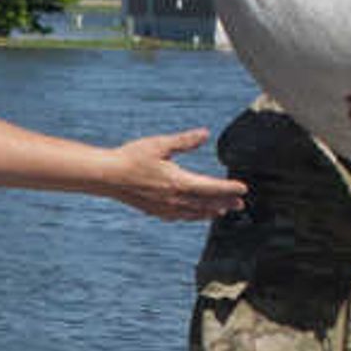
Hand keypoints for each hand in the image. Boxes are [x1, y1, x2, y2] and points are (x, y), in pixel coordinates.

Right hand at [103, 130, 250, 222]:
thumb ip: (184, 141)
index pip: (211, 187)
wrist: (107, 176)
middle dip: (224, 203)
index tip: (243, 189)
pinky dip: (192, 216)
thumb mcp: (160, 144)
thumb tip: (204, 133)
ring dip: (210, 212)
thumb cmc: (132, 157)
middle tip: (240, 204)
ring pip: (194, 213)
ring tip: (221, 212)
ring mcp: (164, 207)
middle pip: (206, 203)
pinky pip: (179, 216)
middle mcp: (174, 198)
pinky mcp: (155, 210)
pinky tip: (193, 215)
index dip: (229, 188)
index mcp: (178, 182)